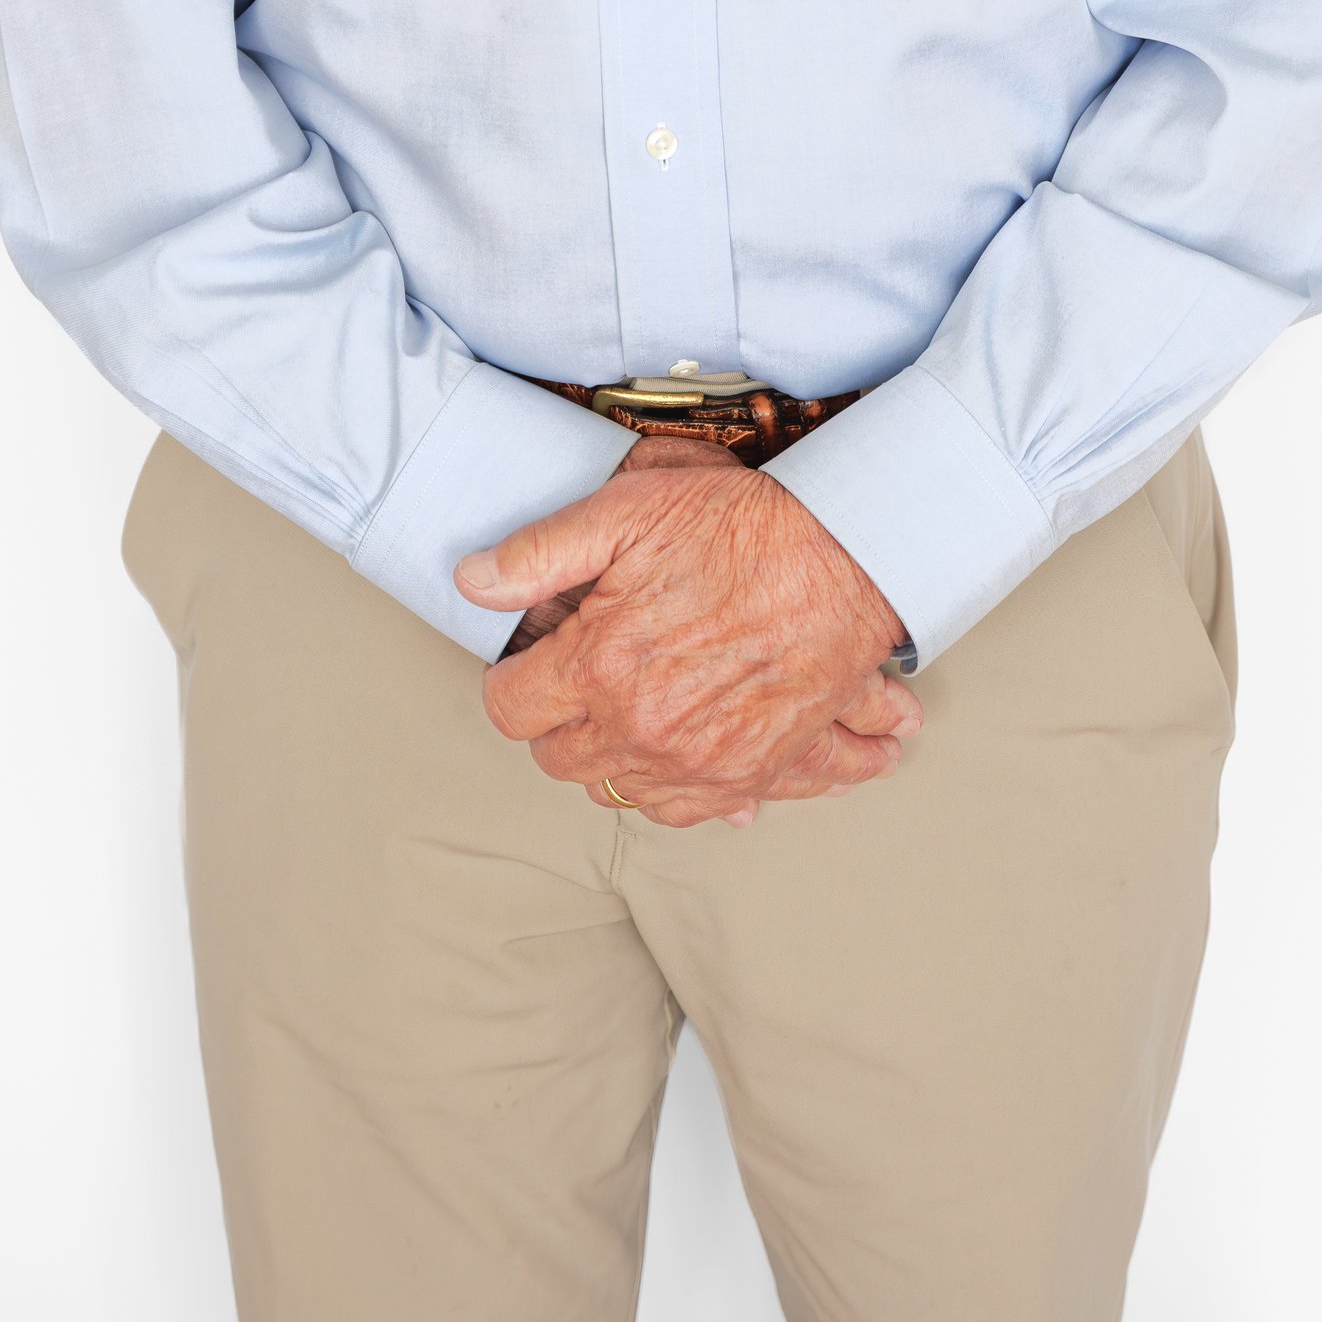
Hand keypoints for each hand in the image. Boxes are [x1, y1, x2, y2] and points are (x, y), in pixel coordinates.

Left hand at [458, 463, 916, 829]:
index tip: (534, 659)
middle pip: (557, 759)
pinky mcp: (747, 775)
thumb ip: (540, 552)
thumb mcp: (629, 509)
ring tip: (631, 703)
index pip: (511, 708)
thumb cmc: (745, 527)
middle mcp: (642, 730)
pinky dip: (673, 786)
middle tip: (583, 673)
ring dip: (611, 754)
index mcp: (600, 667)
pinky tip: (678, 748)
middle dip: (558, 718)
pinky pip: (684, 812)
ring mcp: (697, 763)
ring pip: (616, 790)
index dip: (514, 678)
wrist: (850, 558)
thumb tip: (472, 580)